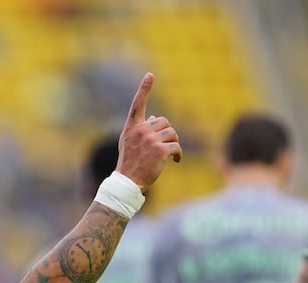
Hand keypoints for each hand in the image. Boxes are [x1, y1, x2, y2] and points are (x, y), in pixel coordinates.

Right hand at [116, 73, 181, 188]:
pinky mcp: (160, 150)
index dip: (144, 89)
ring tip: (170, 154)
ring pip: (172, 132)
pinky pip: (176, 145)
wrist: (128, 181)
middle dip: (167, 133)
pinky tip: (176, 160)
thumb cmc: (130, 162)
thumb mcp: (130, 143)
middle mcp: (140, 131)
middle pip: (164, 122)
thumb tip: (157, 117)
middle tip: (164, 146)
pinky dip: (178, 154)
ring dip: (174, 143)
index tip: (150, 75)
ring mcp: (150, 140)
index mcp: (131, 128)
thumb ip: (142, 129)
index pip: (138, 104)